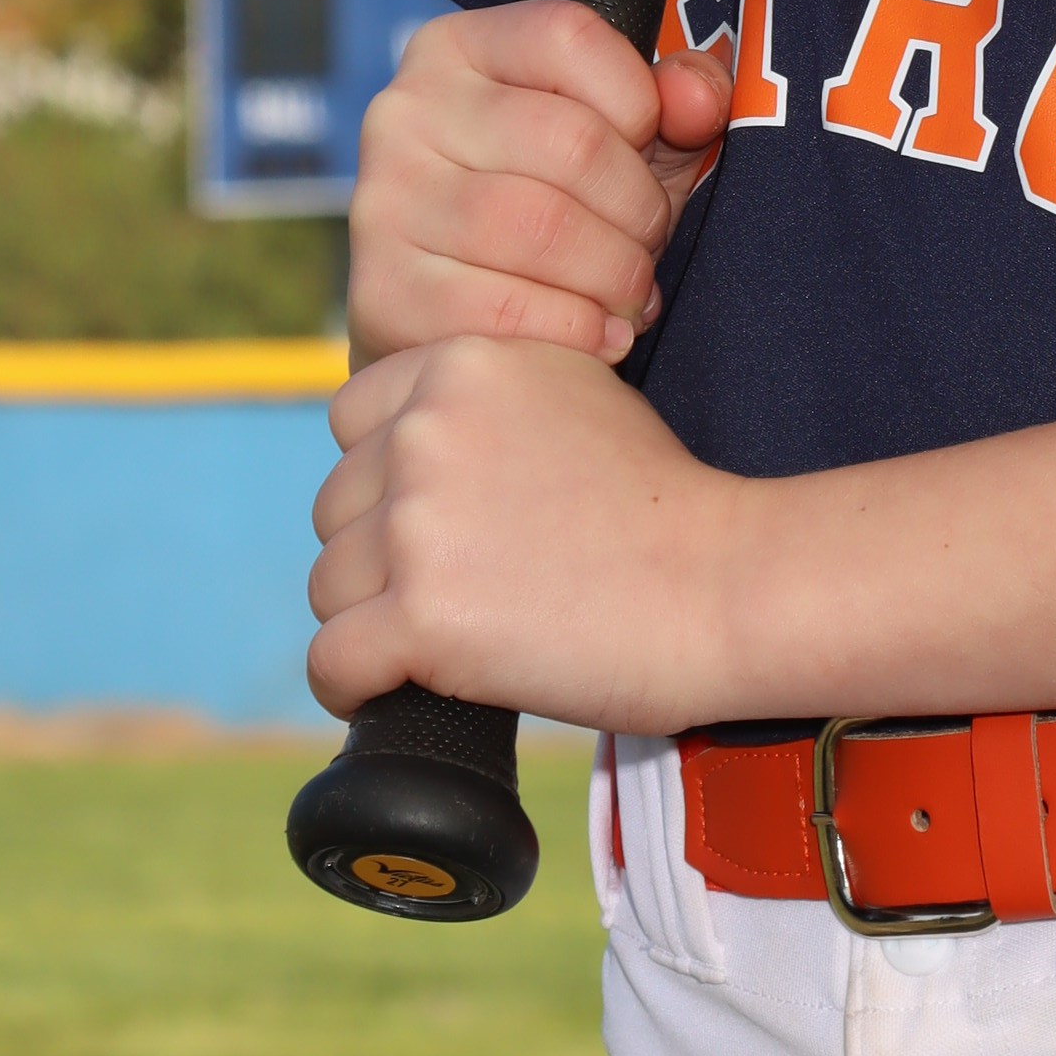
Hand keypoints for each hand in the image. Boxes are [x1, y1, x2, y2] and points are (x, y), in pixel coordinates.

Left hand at [306, 331, 748, 736]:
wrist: (725, 584)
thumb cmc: (665, 505)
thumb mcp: (576, 395)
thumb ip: (485, 402)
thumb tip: (404, 453)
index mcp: (463, 364)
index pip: (352, 420)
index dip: (386, 478)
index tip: (434, 520)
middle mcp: (426, 430)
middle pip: (337, 507)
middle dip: (381, 553)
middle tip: (459, 588)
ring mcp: (418, 524)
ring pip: (330, 586)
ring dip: (374, 619)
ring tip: (447, 640)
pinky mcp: (421, 617)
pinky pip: (332, 661)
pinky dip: (354, 686)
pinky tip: (394, 691)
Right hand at [346, 0, 733, 370]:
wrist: (449, 322)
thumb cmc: (547, 210)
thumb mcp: (621, 137)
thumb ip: (676, 98)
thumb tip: (699, 99)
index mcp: (457, 48)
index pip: (571, 36)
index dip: (641, 101)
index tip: (649, 150)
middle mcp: (405, 110)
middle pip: (572, 142)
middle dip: (642, 210)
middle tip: (649, 248)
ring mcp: (385, 200)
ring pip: (543, 229)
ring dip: (615, 276)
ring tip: (628, 294)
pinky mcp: (384, 291)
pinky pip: (508, 310)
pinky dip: (577, 331)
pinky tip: (599, 336)